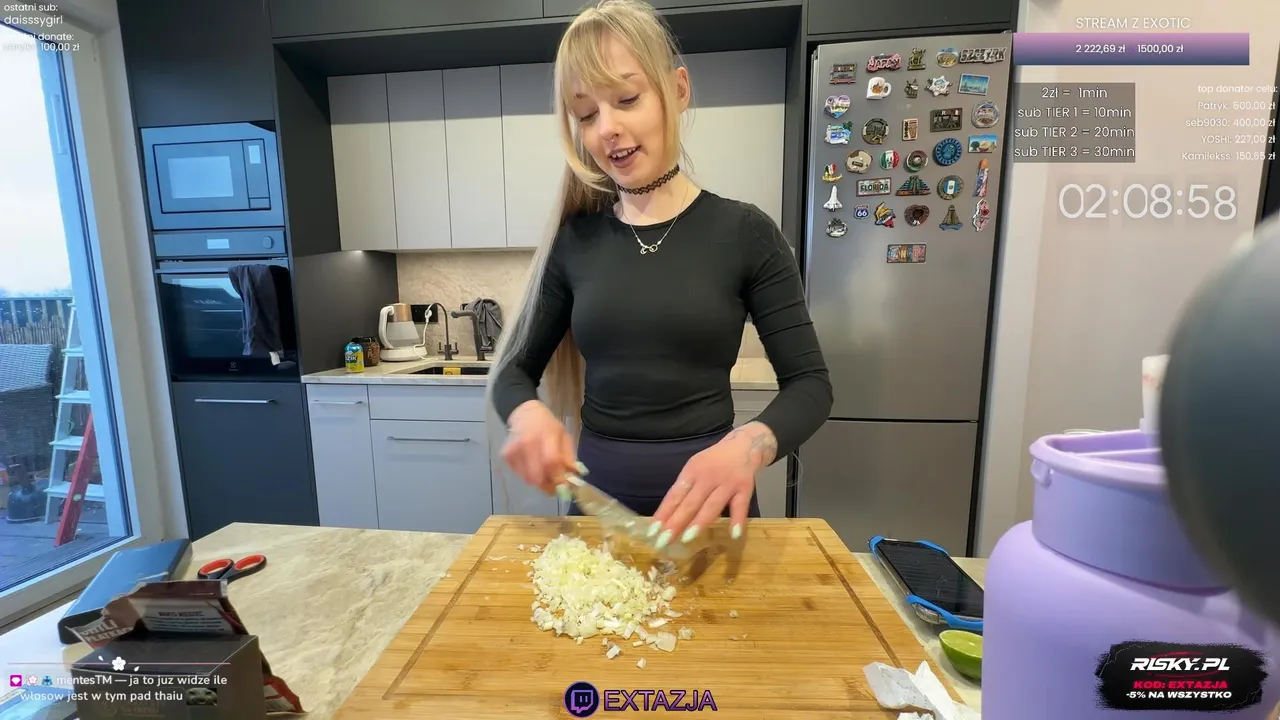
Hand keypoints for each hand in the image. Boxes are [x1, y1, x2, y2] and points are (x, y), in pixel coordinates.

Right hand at [500, 400, 577, 495]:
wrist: (524, 414)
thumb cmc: (548, 426)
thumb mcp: (564, 436)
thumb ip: (569, 457)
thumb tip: (573, 477)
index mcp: (546, 435)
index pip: (551, 462)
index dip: (558, 478)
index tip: (564, 487)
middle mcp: (527, 443)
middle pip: (537, 476)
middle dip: (547, 486)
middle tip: (554, 485)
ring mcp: (514, 450)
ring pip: (527, 479)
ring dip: (538, 480)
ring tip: (542, 471)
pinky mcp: (505, 455)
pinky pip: (519, 474)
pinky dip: (527, 474)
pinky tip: (530, 463)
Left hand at [649, 422, 777, 549]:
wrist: (744, 444)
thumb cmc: (714, 461)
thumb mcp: (695, 468)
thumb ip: (685, 489)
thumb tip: (667, 516)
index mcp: (692, 472)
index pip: (674, 495)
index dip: (663, 513)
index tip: (652, 531)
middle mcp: (707, 477)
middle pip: (690, 503)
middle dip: (675, 523)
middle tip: (663, 541)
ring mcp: (727, 483)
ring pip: (712, 505)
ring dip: (699, 522)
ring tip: (687, 538)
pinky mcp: (744, 488)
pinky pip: (740, 506)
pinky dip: (738, 520)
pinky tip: (734, 535)